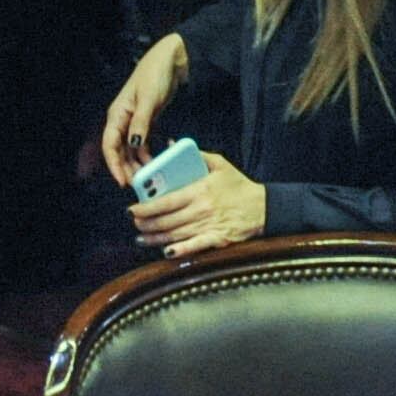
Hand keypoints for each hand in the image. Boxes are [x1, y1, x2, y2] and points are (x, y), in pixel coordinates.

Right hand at [100, 35, 190, 179]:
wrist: (170, 60)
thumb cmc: (155, 75)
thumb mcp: (148, 99)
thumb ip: (141, 122)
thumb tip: (134, 143)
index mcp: (118, 114)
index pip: (110, 145)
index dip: (114, 165)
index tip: (123, 181)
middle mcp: (123, 121)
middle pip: (119, 151)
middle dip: (126, 169)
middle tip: (139, 186)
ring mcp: (135, 122)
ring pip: (131, 150)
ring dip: (138, 165)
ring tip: (149, 179)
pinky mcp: (147, 122)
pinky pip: (143, 144)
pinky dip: (148, 155)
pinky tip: (157, 163)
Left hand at [127, 153, 264, 252]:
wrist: (264, 207)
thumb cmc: (239, 185)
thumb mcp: (220, 164)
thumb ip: (196, 155)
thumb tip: (170, 143)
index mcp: (200, 190)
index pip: (165, 201)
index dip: (145, 207)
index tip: (131, 208)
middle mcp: (201, 210)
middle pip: (166, 220)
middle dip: (145, 223)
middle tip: (134, 222)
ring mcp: (208, 226)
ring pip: (175, 235)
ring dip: (155, 238)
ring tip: (140, 237)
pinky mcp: (217, 240)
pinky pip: (195, 247)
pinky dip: (180, 251)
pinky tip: (166, 252)